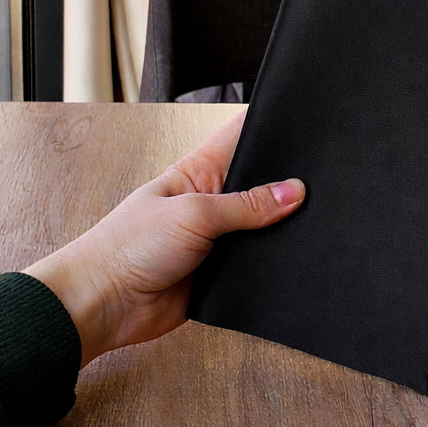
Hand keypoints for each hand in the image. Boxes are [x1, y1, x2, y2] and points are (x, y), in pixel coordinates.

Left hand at [24, 111, 303, 366]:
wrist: (104, 303)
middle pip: (262, 183)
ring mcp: (219, 237)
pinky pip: (259, 263)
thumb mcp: (195, 213)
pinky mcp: (224, 272)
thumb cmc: (130, 246)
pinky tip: (295, 257)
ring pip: (265, 226)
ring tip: (315, 220)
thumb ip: (247, 204)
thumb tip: (294, 191)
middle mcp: (213, 200)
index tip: (306, 123)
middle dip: (288, 182)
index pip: (241, 136)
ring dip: (282, 227)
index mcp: (200, 171)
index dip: (271, 125)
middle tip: (322, 180)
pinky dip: (275, 262)